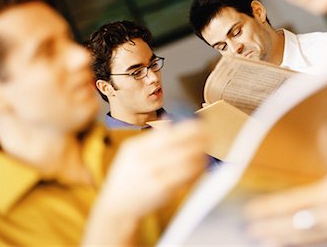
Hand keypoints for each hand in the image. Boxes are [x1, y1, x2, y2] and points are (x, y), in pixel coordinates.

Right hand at [83, 121, 207, 244]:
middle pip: (179, 146)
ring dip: (200, 156)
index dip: (188, 129)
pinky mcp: (162, 189)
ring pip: (185, 161)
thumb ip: (152, 138)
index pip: (168, 134)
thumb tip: (170, 120)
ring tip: (205, 153)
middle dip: (198, 141)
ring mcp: (153, 175)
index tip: (201, 125)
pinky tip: (200, 168)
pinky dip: (196, 171)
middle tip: (209, 138)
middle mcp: (144, 160)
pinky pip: (185, 177)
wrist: (116, 206)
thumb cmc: (128, 177)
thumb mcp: (133, 153)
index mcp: (136, 147)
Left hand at [243, 124, 326, 245]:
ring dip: (280, 236)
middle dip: (271, 225)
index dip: (272, 207)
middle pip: (294, 223)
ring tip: (260, 236)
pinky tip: (284, 242)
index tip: (252, 208)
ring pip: (303, 235)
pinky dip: (297, 242)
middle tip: (249, 225)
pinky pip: (315, 240)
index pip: (294, 202)